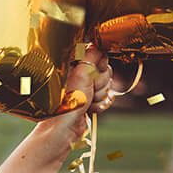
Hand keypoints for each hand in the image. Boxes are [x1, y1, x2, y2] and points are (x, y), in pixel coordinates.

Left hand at [24, 44, 113, 166]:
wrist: (64, 128)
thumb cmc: (69, 102)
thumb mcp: (82, 74)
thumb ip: (92, 56)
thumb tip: (99, 44)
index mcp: (73, 62)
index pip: (98, 53)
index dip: (99, 65)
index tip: (95, 71)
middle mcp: (79, 72)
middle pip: (106, 70)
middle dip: (100, 83)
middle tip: (88, 90)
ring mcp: (85, 86)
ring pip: (108, 85)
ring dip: (100, 95)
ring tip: (86, 102)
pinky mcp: (90, 99)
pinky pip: (107, 97)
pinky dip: (100, 105)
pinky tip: (90, 109)